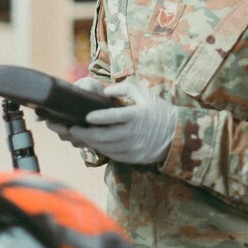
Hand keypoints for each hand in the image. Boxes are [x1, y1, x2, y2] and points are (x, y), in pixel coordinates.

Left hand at [51, 81, 176, 165]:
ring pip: (105, 147)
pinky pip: (112, 155)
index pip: (115, 117)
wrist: (176, 135)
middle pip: (105, 137)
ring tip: (78, 135)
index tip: (86, 116)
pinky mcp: (132, 158)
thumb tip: (105, 91)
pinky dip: (101, 149)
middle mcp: (134, 134)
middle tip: (72, 128)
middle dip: (85, 133)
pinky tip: (93, 142)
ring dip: (89, 142)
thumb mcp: (144, 94)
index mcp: (137, 116)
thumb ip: (124, 88)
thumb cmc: (157, 111)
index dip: (100, 118)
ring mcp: (133, 148)